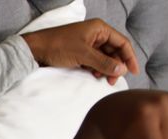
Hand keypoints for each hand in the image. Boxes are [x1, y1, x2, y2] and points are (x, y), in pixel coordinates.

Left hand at [23, 19, 139, 84]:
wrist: (35, 49)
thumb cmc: (58, 46)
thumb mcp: (83, 55)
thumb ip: (103, 62)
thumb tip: (121, 70)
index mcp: (99, 29)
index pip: (122, 43)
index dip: (129, 57)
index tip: (133, 72)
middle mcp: (96, 34)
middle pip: (114, 51)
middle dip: (116, 66)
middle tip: (113, 81)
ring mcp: (88, 43)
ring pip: (104, 58)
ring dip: (106, 69)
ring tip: (103, 79)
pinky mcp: (80, 52)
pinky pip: (94, 61)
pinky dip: (96, 69)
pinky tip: (94, 75)